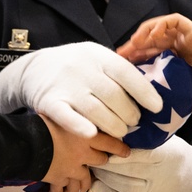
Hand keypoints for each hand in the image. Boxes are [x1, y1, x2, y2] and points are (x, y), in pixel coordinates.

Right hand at [0, 42, 162, 138]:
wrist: (33, 68)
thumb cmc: (75, 66)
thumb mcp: (96, 58)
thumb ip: (118, 71)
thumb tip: (150, 92)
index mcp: (98, 56)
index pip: (125, 73)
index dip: (144, 92)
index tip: (157, 107)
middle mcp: (82, 69)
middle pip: (114, 96)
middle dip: (129, 113)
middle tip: (134, 122)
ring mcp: (66, 86)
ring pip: (96, 110)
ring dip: (113, 125)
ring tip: (121, 131)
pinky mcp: (50, 102)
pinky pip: (67, 116)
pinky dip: (80, 126)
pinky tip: (92, 134)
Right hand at [40, 115, 128, 188]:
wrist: (24, 142)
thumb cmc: (39, 123)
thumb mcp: (61, 114)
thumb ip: (74, 118)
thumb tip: (79, 114)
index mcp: (85, 131)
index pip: (110, 141)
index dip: (119, 147)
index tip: (126, 151)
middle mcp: (83, 150)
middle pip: (101, 159)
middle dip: (102, 159)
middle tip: (105, 159)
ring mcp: (73, 166)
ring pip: (88, 175)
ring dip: (86, 174)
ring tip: (84, 173)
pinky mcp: (63, 177)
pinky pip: (71, 184)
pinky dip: (71, 183)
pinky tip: (68, 181)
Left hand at [90, 136, 191, 191]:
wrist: (191, 178)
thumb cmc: (172, 152)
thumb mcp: (164, 139)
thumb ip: (143, 135)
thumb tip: (112, 124)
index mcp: (166, 155)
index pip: (135, 153)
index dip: (115, 148)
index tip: (100, 140)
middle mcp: (161, 176)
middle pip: (127, 170)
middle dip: (105, 161)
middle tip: (88, 151)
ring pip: (122, 186)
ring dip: (103, 176)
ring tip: (91, 165)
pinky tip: (96, 182)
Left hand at [116, 14, 191, 132]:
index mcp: (183, 55)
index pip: (156, 55)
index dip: (141, 60)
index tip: (126, 69)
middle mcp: (182, 43)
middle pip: (151, 42)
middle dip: (135, 48)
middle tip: (119, 58)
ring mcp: (186, 34)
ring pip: (157, 28)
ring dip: (143, 35)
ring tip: (131, 47)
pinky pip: (172, 21)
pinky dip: (159, 25)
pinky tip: (150, 36)